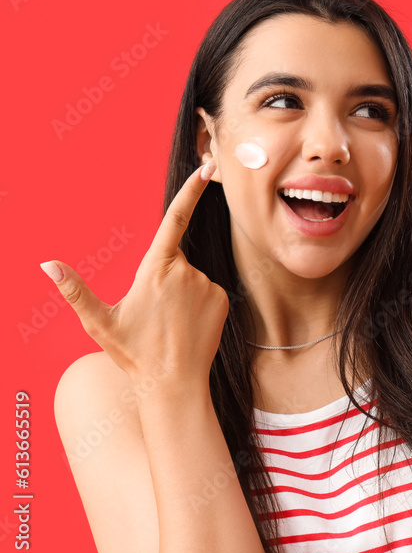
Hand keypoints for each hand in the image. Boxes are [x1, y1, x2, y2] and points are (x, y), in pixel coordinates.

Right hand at [41, 162, 229, 387]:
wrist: (175, 384)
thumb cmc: (134, 353)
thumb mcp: (99, 322)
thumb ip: (74, 289)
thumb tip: (46, 264)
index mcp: (156, 268)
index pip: (175, 219)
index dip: (191, 191)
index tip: (206, 168)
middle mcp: (187, 272)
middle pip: (172, 261)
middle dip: (161, 280)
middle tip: (153, 316)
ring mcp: (209, 286)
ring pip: (190, 279)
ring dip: (179, 295)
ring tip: (170, 326)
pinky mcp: (223, 300)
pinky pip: (206, 292)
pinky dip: (196, 304)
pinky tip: (187, 327)